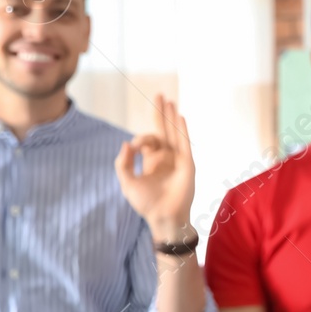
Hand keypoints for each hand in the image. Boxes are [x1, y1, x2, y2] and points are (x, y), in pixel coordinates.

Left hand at [115, 93, 196, 240]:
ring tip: (169, 101)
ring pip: (175, 133)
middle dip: (160, 113)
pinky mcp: (187, 164)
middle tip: (159, 95)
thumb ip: (123, 163)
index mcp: (152, 161)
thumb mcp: (127, 182)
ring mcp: (178, 160)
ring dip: (171, 117)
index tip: (133, 147)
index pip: (148, 141)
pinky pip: (185, 143)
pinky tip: (179, 117)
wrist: (163, 217)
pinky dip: (182, 130)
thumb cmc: (145, 203)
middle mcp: (167, 157)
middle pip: (164, 130)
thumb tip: (126, 143)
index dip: (139, 139)